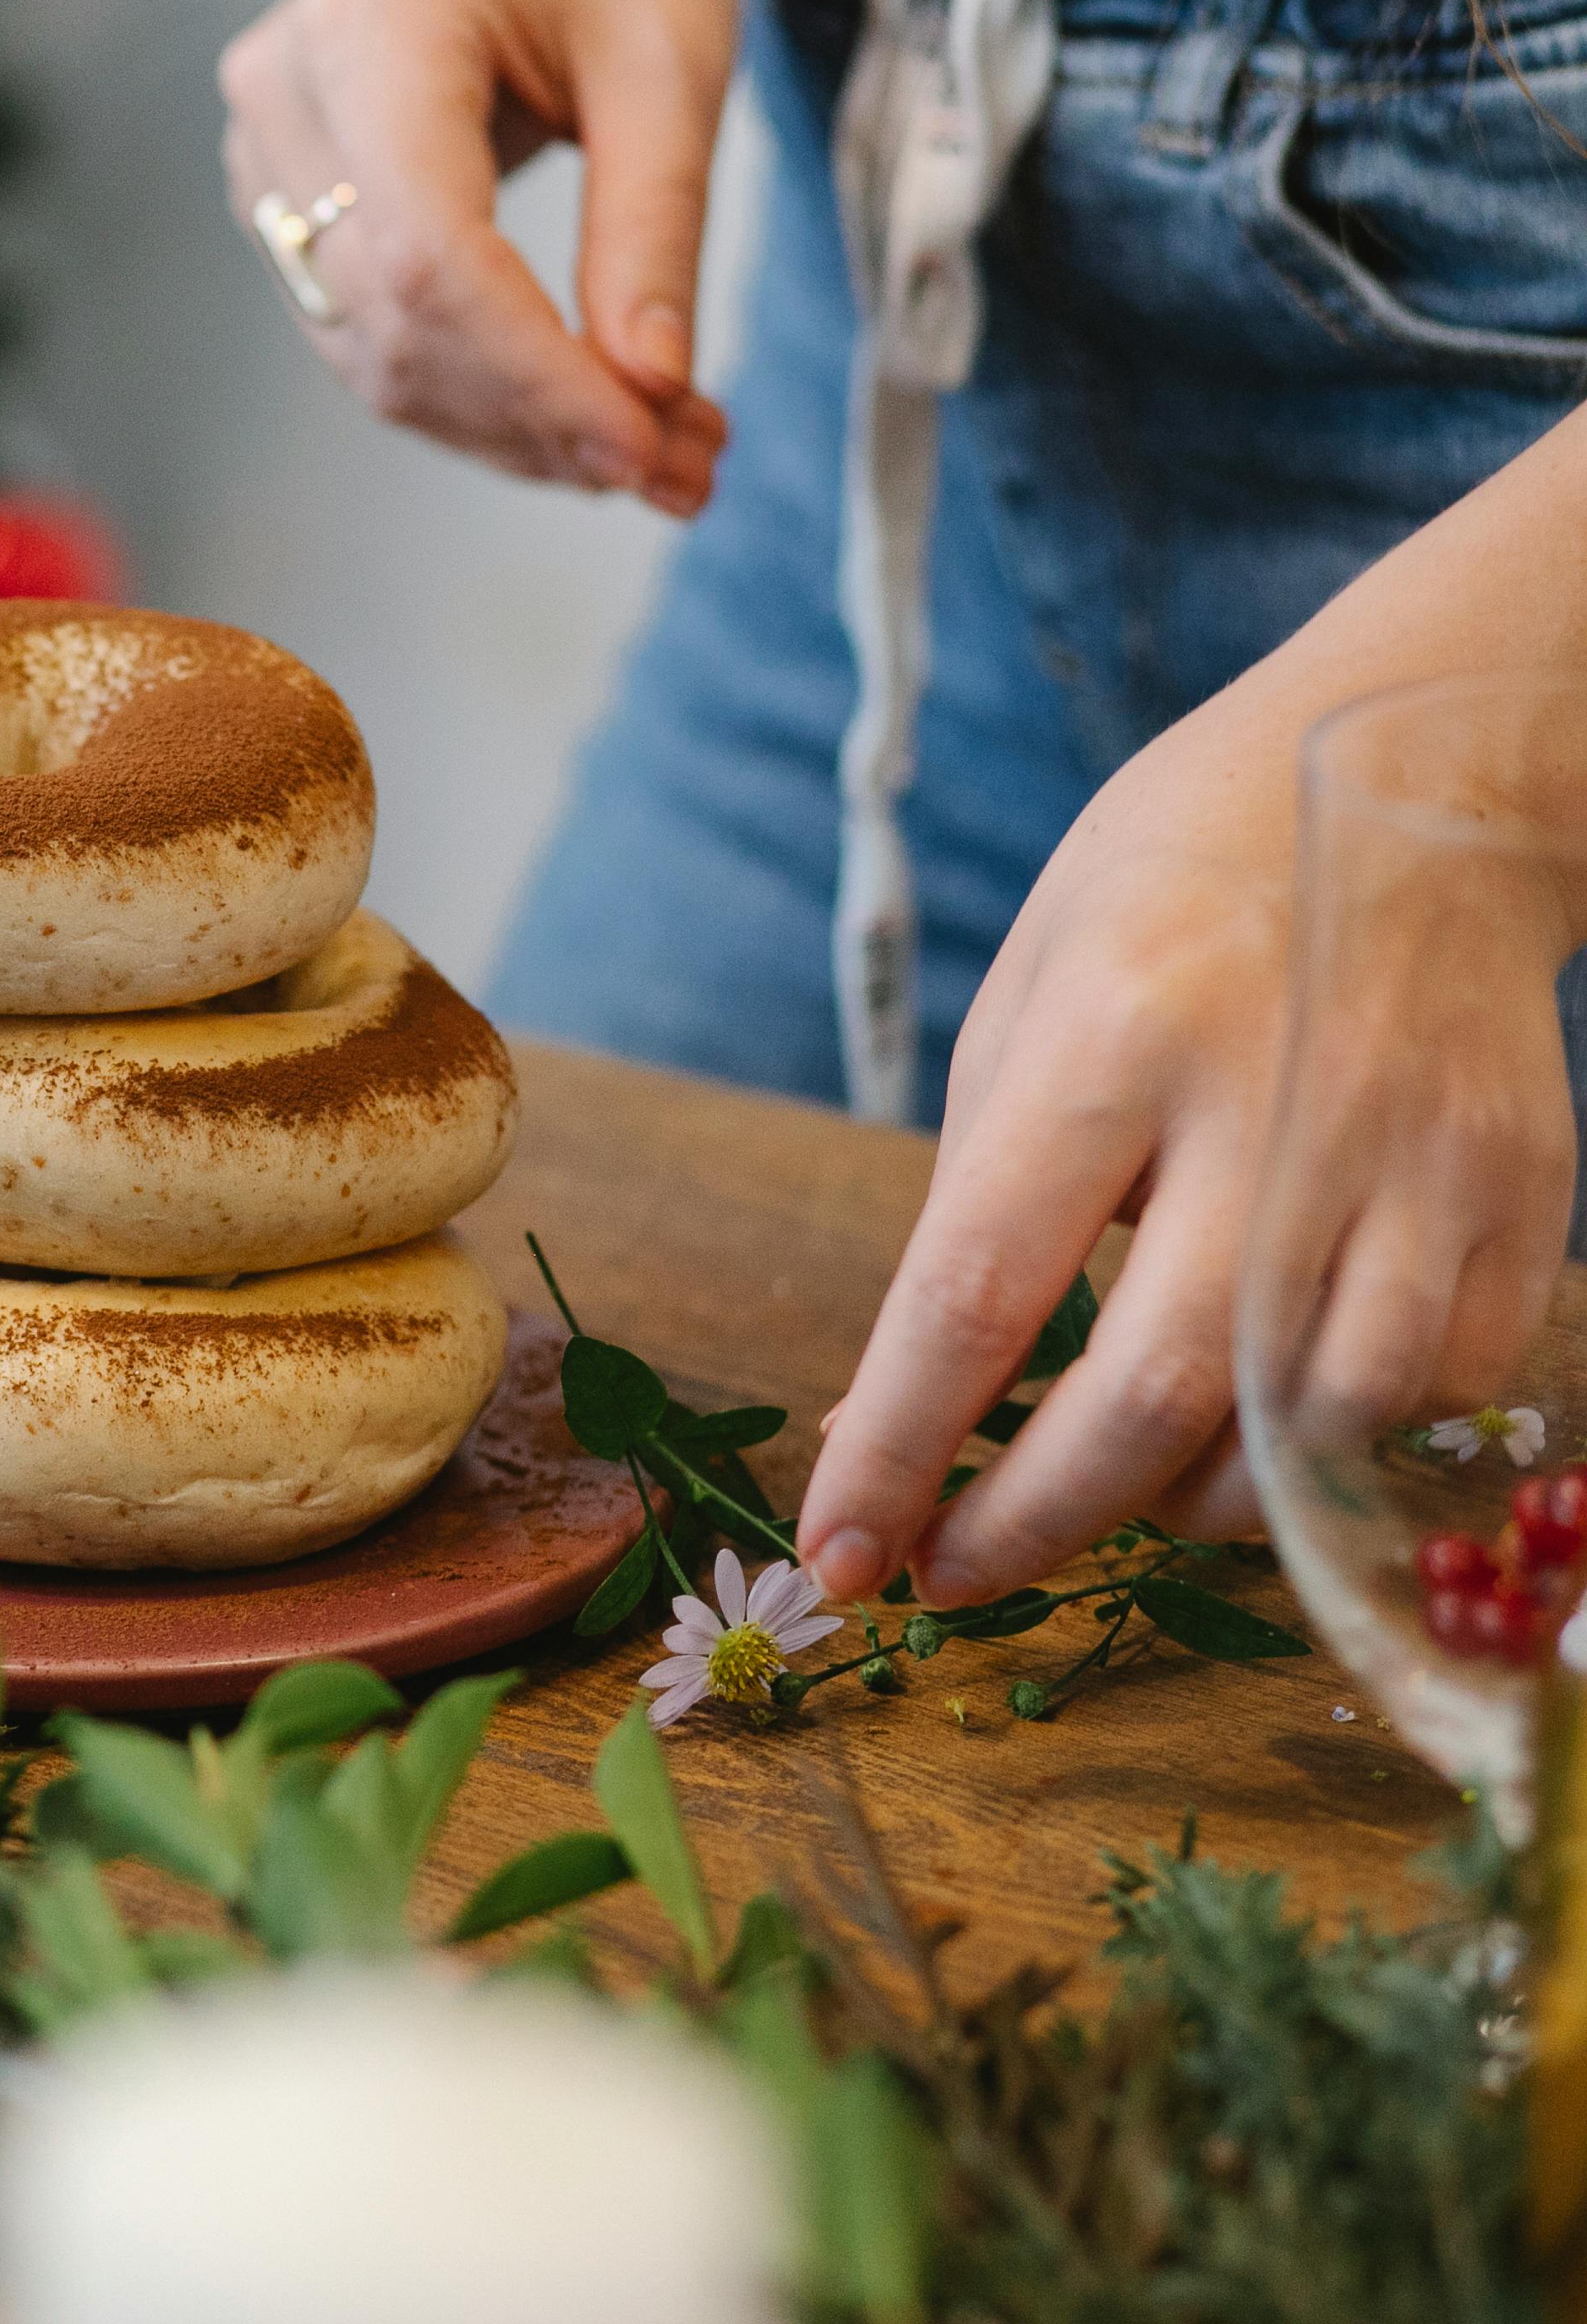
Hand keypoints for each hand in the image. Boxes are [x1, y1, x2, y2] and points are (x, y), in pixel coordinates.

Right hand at [218, 0, 738, 514]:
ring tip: (656, 455)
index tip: (650, 449)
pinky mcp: (284, 203)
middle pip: (394, 323)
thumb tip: (648, 399)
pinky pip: (371, 335)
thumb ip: (653, 233)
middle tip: (684, 469)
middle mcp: (283, 96)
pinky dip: (479, 392)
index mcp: (371, 30)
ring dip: (512, 427)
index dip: (536, 375)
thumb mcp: (672, 66)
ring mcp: (264, 154)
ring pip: (373, 355)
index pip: (428, 257)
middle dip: (539, 418)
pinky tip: (581, 414)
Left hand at [796, 691, 1580, 1604]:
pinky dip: (1331, 1451)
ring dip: (1190, 1501)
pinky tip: (1261, 1424)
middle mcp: (1278, 1100)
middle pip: (1158, 1389)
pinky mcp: (1526, 1194)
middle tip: (958, 1577)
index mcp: (1117, 1027)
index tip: (840, 1552)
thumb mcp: (1029, 996)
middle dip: (1037, 1518)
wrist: (1423, 783)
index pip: (979, 1287)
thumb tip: (907, 1409)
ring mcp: (1425, 1155)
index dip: (901, 1447)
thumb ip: (976, 1200)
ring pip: (1310, 1425)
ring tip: (1114, 1488)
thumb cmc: (1176, 888)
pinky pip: (1431, 1396)